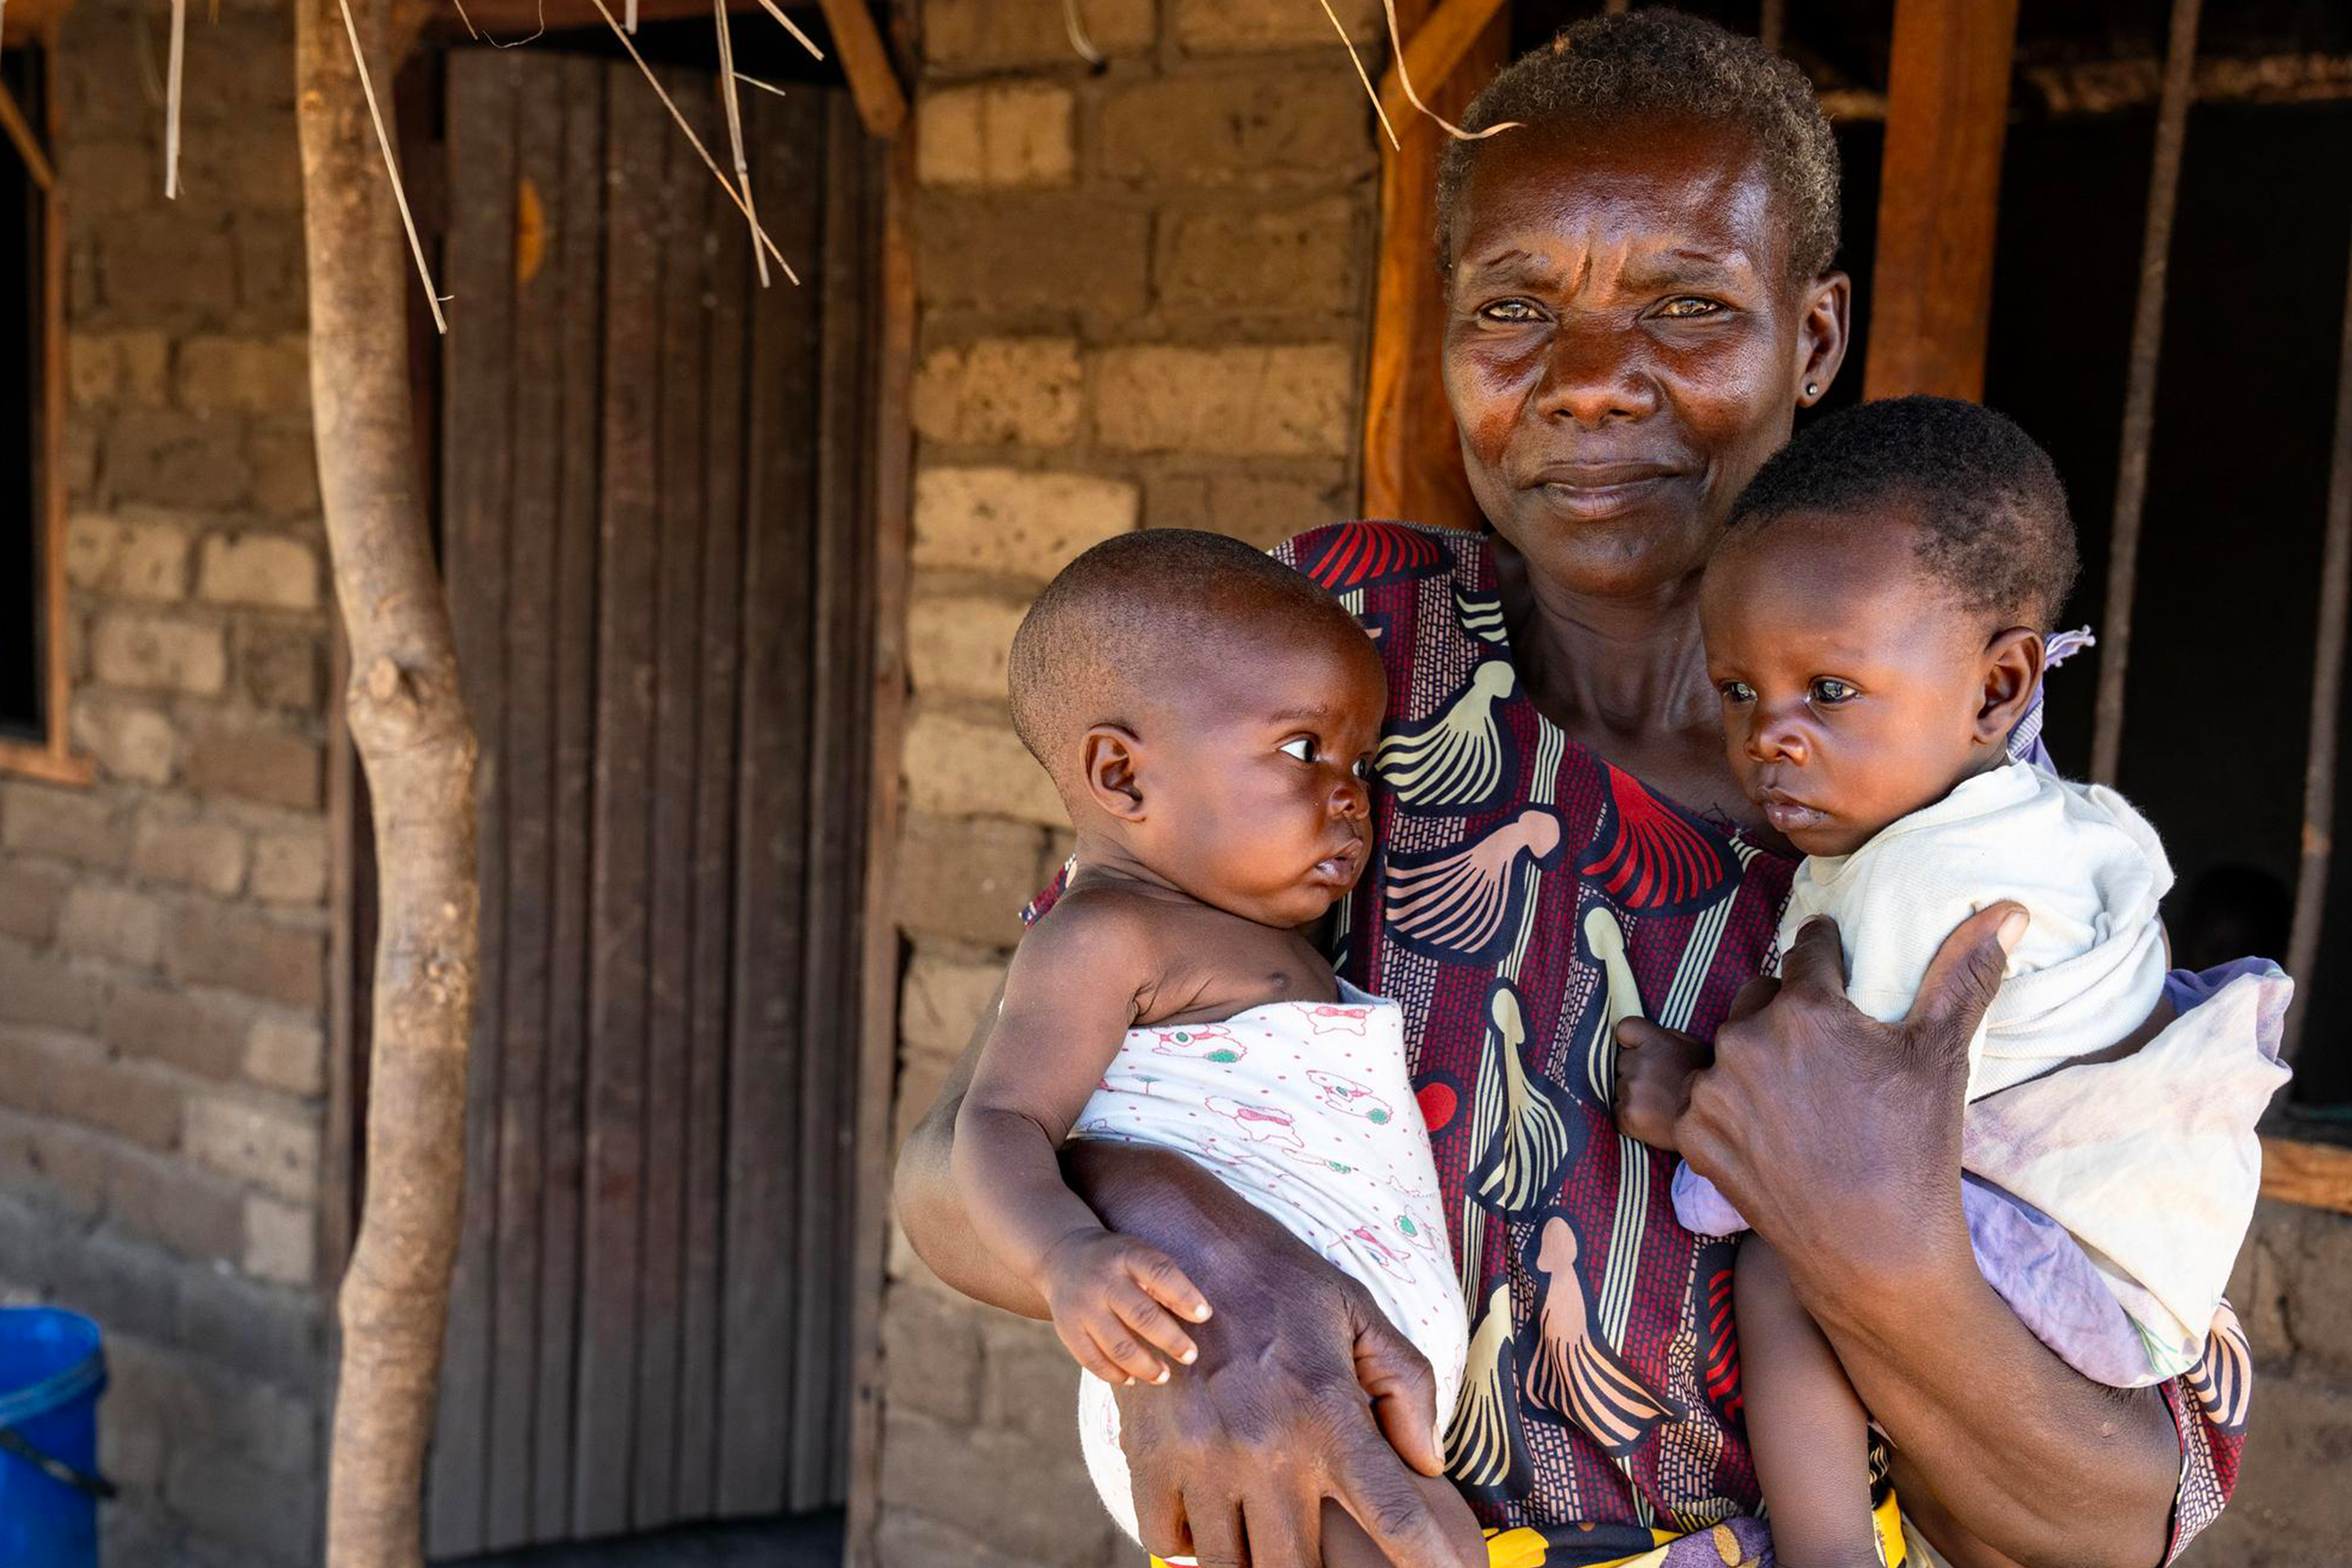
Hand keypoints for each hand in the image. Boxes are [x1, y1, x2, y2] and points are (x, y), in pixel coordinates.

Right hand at [1040, 1228, 1211, 1386]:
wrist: (1063, 1257)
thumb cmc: (1117, 1263)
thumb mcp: (1139, 1257)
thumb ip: (1165, 1284)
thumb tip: (1199, 1316)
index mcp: (1126, 1255)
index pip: (1159, 1273)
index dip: (1184, 1295)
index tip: (1205, 1315)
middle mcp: (1102, 1280)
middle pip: (1141, 1315)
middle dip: (1171, 1340)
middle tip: (1190, 1355)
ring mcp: (1082, 1306)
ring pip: (1117, 1345)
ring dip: (1146, 1366)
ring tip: (1165, 1375)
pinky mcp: (1067, 1329)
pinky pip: (1092, 1360)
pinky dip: (1115, 1374)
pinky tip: (1132, 1378)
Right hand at [1114, 1253, 1478, 1567]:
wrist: (1183, 1245)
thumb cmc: (1280, 1282)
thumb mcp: (1359, 1315)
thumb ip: (1405, 1388)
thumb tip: (1428, 1464)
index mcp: (1329, 1414)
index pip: (1393, 1516)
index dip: (1429, 1562)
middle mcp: (1268, 1447)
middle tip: (1321, 1549)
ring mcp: (1204, 1457)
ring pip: (1231, 1566)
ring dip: (1252, 1561)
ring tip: (1267, 1534)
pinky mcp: (1151, 1456)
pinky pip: (1167, 1540)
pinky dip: (1191, 1545)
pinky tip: (1212, 1519)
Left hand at [1611, 1018, 1709, 1149]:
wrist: (1711, 1123)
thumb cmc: (1704, 1083)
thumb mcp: (1694, 1048)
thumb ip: (1667, 1038)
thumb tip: (1646, 1037)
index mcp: (1656, 1042)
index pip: (1625, 1029)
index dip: (1630, 1040)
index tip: (1637, 1049)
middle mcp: (1640, 1063)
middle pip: (1621, 1061)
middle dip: (1633, 1071)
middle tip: (1656, 1085)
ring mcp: (1632, 1090)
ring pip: (1618, 1087)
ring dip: (1631, 1094)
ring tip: (1656, 1104)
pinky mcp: (1627, 1114)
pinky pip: (1616, 1110)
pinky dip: (1628, 1115)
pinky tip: (1649, 1118)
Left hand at [1660, 906, 2024, 1294]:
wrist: (1875, 1252)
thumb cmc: (1916, 1150)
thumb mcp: (1942, 1055)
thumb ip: (1963, 974)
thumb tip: (2007, 909)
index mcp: (1803, 1008)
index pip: (1808, 951)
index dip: (1827, 957)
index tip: (1835, 966)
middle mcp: (1745, 1038)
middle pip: (1764, 997)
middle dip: (1792, 1013)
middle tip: (1831, 1056)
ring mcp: (1713, 1088)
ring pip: (1733, 1045)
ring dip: (1759, 1059)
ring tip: (1805, 1098)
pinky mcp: (1692, 1132)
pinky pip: (1706, 1094)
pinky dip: (1732, 1105)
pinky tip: (1773, 1128)